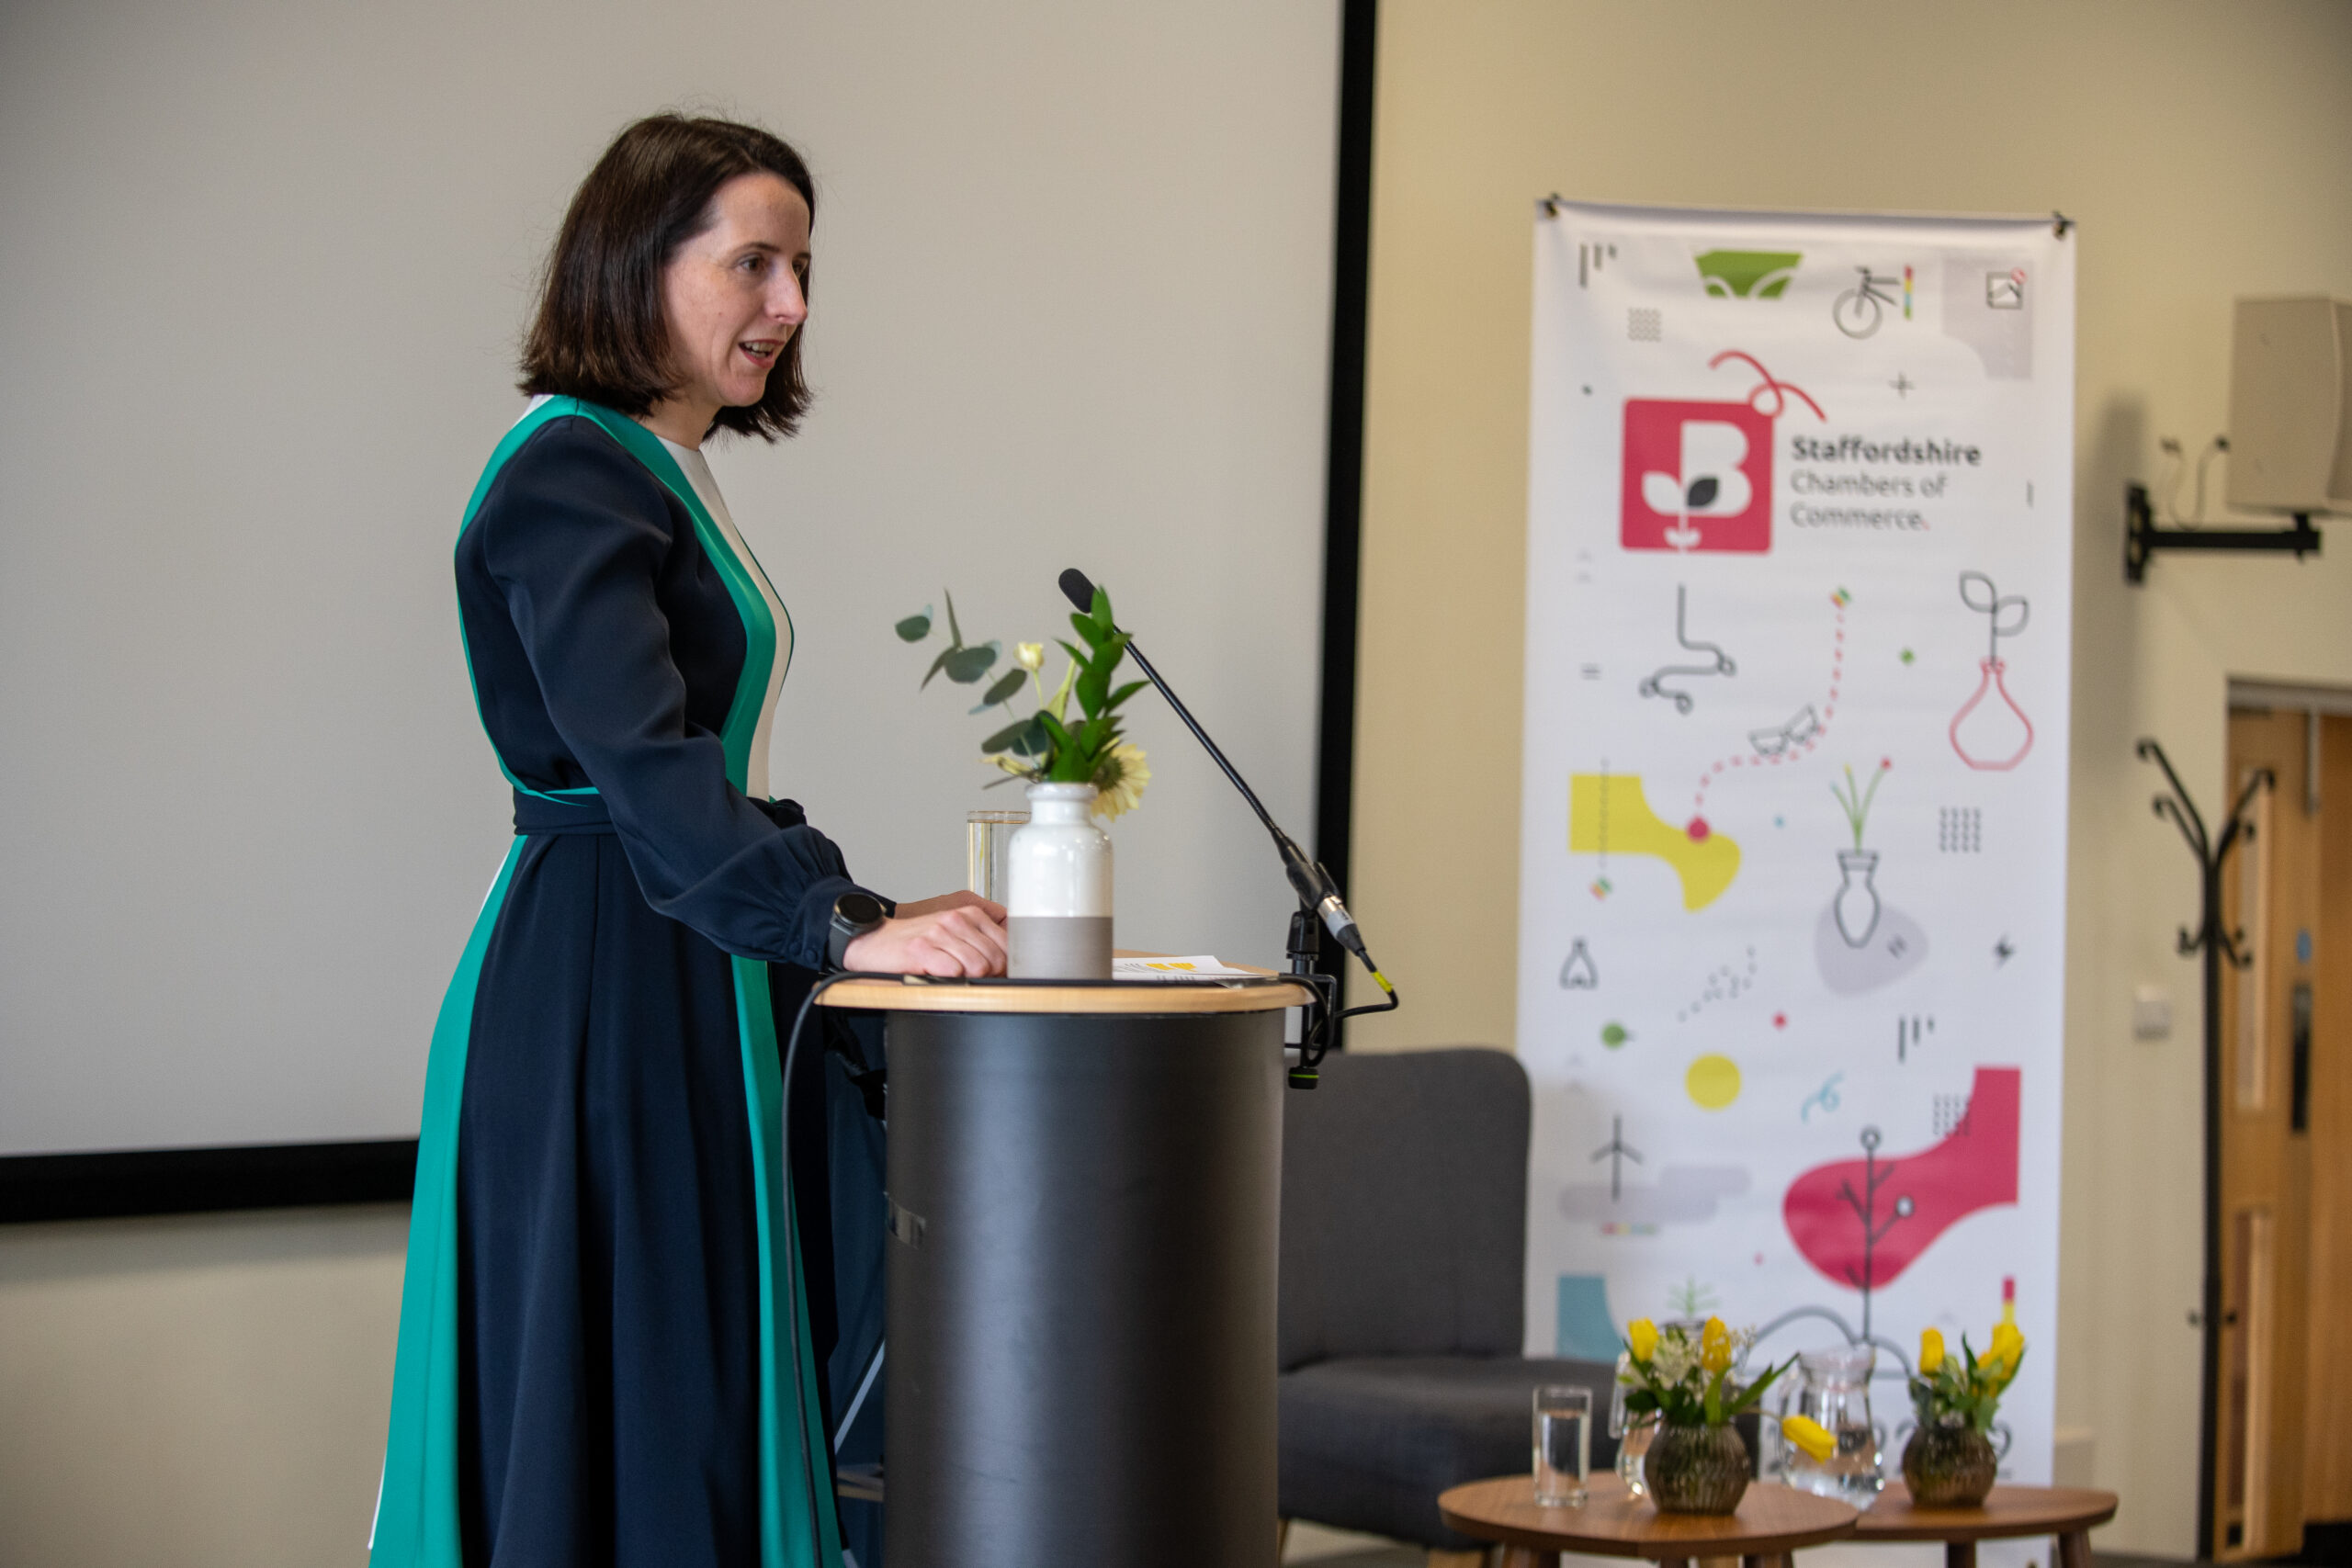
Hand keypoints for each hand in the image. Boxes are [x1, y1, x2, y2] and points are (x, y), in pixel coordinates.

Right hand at [843, 893, 1006, 976]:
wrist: (875, 940)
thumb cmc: (916, 942)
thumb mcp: (953, 934)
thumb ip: (980, 944)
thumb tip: (1007, 966)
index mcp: (969, 914)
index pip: (1006, 945)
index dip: (1005, 966)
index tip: (996, 975)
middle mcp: (956, 920)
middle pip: (995, 959)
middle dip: (989, 977)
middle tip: (972, 980)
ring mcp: (939, 933)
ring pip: (978, 967)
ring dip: (968, 979)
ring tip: (952, 978)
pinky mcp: (922, 949)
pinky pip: (953, 972)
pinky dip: (949, 981)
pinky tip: (938, 976)